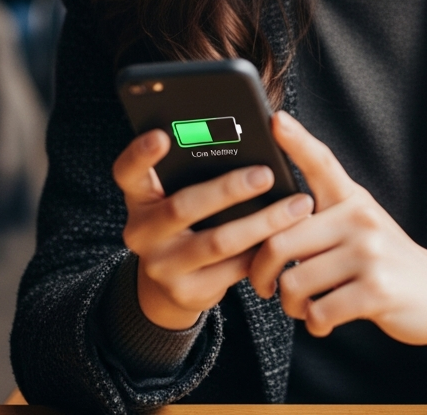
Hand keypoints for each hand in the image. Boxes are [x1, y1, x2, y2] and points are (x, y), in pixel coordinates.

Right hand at [113, 129, 314, 329]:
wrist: (174, 281)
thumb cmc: (190, 216)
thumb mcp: (180, 191)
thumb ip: (199, 167)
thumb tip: (250, 134)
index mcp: (139, 197)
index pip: (127, 172)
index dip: (140, 153)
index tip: (162, 134)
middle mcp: (142, 233)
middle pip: (183, 207)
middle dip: (229, 189)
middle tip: (266, 174)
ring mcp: (162, 267)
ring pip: (218, 242)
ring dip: (264, 222)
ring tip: (298, 204)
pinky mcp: (188, 293)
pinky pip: (235, 269)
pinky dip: (266, 249)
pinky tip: (292, 234)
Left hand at [249, 112, 426, 347]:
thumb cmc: (384, 259)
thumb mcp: (361, 224)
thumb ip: (323, 217)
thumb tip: (268, 222)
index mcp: (352, 198)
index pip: (321, 162)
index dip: (296, 141)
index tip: (275, 120)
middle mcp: (360, 218)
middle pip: (282, 240)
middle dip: (261, 271)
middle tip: (265, 285)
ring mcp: (369, 252)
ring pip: (295, 282)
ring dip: (290, 305)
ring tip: (301, 306)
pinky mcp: (376, 290)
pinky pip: (319, 312)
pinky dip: (313, 323)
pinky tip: (323, 319)